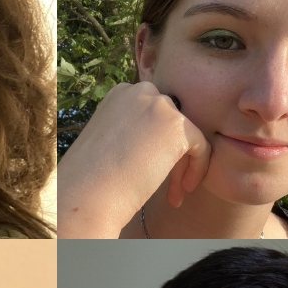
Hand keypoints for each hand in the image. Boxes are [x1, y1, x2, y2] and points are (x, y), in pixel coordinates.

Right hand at [56, 81, 209, 237]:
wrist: (86, 194)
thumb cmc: (91, 179)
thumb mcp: (110, 141)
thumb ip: (132, 132)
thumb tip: (155, 141)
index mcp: (120, 94)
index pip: (154, 116)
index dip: (156, 148)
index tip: (149, 174)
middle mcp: (139, 91)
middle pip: (171, 125)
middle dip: (172, 158)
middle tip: (167, 190)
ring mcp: (158, 105)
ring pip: (185, 137)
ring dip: (181, 168)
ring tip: (174, 196)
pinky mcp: (176, 126)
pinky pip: (201, 147)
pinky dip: (197, 169)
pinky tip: (181, 192)